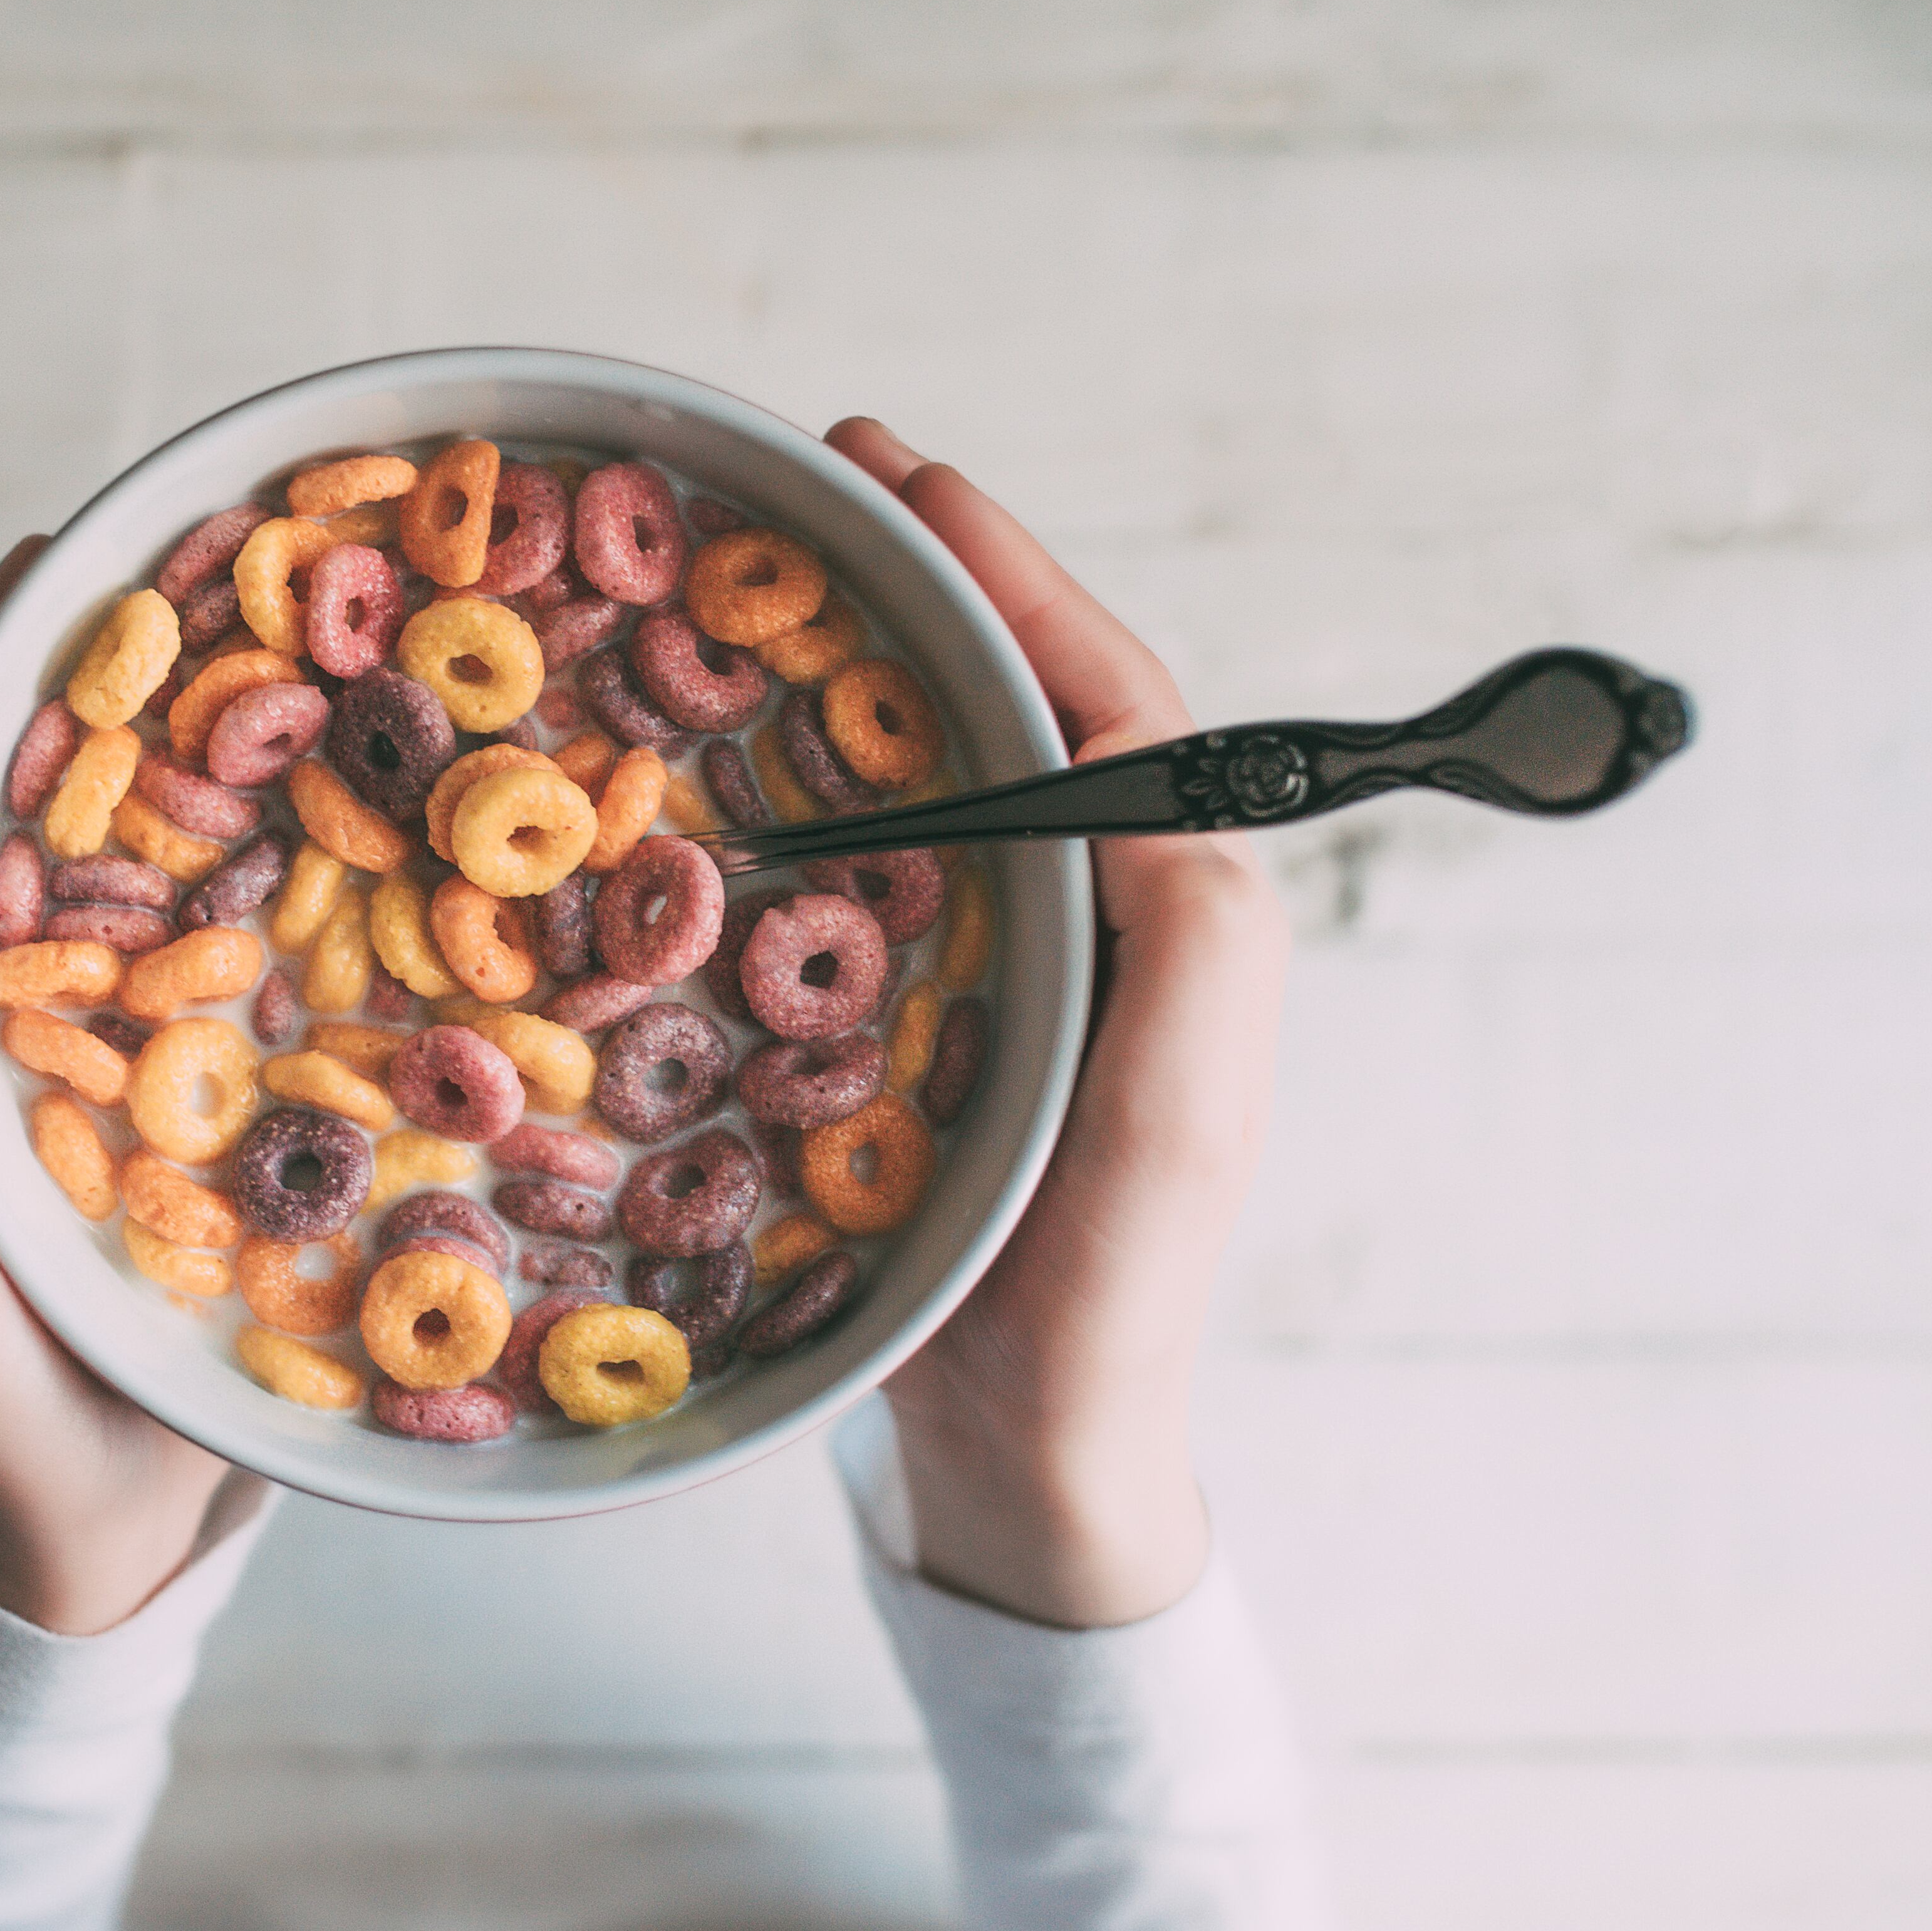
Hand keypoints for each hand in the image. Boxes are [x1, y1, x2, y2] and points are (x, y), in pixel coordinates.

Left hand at [0, 538, 236, 1635]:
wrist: (102, 1536)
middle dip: (19, 694)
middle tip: (111, 572)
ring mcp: (41, 1072)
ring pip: (61, 880)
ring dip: (114, 758)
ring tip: (198, 643)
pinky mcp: (134, 1109)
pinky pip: (154, 956)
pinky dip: (198, 863)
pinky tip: (279, 805)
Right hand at [828, 419, 1290, 1629]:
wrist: (1026, 1459)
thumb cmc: (1099, 1308)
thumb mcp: (1170, 1137)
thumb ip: (1189, 962)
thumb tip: (1144, 774)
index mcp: (1163, 925)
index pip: (1107, 707)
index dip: (1018, 585)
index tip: (915, 483)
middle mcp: (1092, 921)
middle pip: (1029, 705)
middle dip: (945, 577)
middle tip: (836, 471)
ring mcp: (1006, 968)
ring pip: (953, 768)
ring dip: (879, 651)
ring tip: (782, 558)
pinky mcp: (920, 1024)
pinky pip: (877, 862)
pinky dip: (822, 771)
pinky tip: (742, 739)